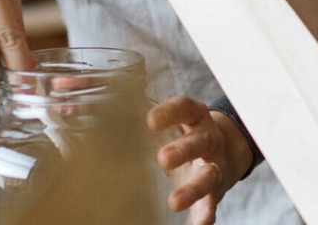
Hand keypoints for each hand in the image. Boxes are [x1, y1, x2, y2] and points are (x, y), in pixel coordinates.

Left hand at [149, 97, 251, 223]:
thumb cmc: (183, 132)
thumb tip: (94, 103)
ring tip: (173, 202)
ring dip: (192, 189)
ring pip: (208, 176)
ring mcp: (214, 165)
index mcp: (195, 117)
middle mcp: (209, 139)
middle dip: (183, 150)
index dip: (170, 112)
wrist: (222, 150)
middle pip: (200, 142)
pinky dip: (205, 214)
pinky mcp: (214, 190)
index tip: (151, 121)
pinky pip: (211, 203)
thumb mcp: (172, 119)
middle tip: (162, 158)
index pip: (185, 108)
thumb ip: (142, 114)